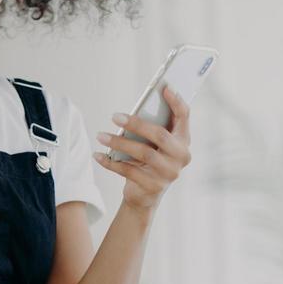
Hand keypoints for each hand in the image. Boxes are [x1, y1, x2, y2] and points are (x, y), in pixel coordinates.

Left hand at [92, 84, 191, 211]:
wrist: (145, 195)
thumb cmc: (148, 161)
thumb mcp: (153, 144)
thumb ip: (151, 128)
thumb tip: (135, 111)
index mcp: (183, 141)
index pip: (184, 117)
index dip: (176, 102)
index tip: (164, 88)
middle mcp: (181, 157)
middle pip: (160, 135)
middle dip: (136, 124)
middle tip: (115, 116)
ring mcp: (169, 173)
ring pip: (143, 153)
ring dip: (119, 143)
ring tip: (101, 136)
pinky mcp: (154, 186)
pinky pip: (129, 171)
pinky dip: (111, 162)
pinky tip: (98, 155)